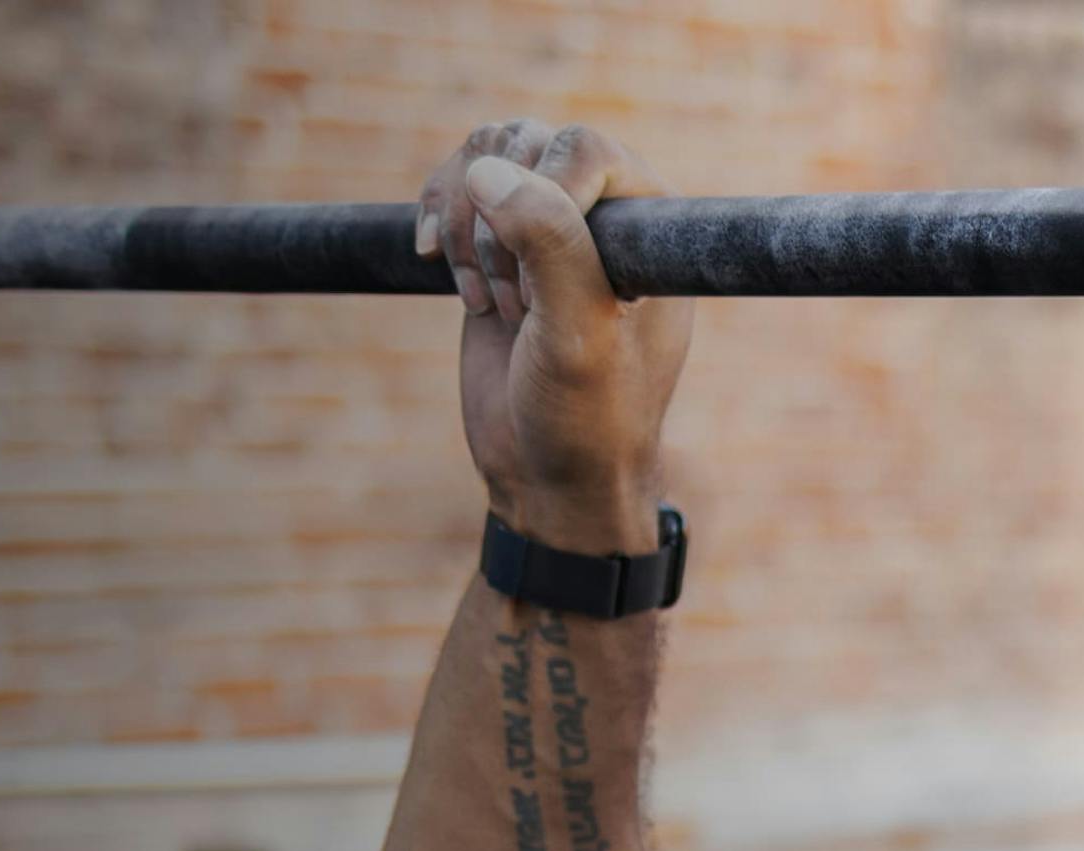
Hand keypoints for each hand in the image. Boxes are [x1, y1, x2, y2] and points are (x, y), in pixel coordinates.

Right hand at [418, 120, 694, 552]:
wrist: (546, 474)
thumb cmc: (586, 416)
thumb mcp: (577, 336)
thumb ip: (550, 245)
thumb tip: (488, 169)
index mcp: (648, 227)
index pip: (584, 148)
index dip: (541, 200)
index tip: (536, 288)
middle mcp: (602, 214)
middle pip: (525, 144)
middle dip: (496, 224)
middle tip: (515, 306)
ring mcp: (547, 226)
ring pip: (485, 157)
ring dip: (465, 227)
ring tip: (486, 301)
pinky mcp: (497, 246)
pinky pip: (457, 185)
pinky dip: (437, 218)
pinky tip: (435, 264)